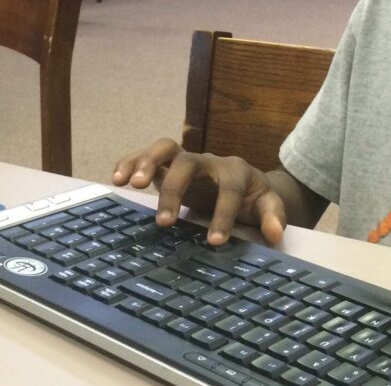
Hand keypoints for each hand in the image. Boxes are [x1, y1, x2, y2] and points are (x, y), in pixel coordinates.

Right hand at [111, 138, 286, 245]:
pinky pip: (144, 156)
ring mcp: (185, 160)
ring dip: (146, 163)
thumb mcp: (268, 206)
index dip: (223, 214)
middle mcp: (207, 161)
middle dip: (175, 189)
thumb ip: (273, 217)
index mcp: (235, 170)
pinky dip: (129, 162)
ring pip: (164, 148)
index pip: (229, 188)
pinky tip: (116, 179)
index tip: (214, 241)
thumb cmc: (253, 198)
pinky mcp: (167, 165)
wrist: (244, 184)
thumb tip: (274, 235)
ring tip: (130, 184)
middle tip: (164, 222)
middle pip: (189, 162)